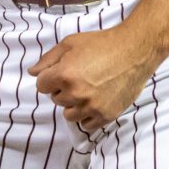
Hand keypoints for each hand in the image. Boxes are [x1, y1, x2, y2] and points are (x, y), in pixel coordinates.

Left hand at [30, 23, 160, 132]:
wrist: (135, 51)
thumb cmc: (102, 43)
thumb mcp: (70, 43)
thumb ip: (48, 59)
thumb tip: (33, 73)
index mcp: (64, 75)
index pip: (41, 86)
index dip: (49, 78)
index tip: (61, 72)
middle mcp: (76, 94)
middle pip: (55, 100)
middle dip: (62, 89)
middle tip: (79, 78)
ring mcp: (91, 107)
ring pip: (69, 115)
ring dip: (73, 104)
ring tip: (86, 91)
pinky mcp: (106, 115)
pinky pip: (87, 125)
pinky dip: (87, 116)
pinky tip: (93, 102)